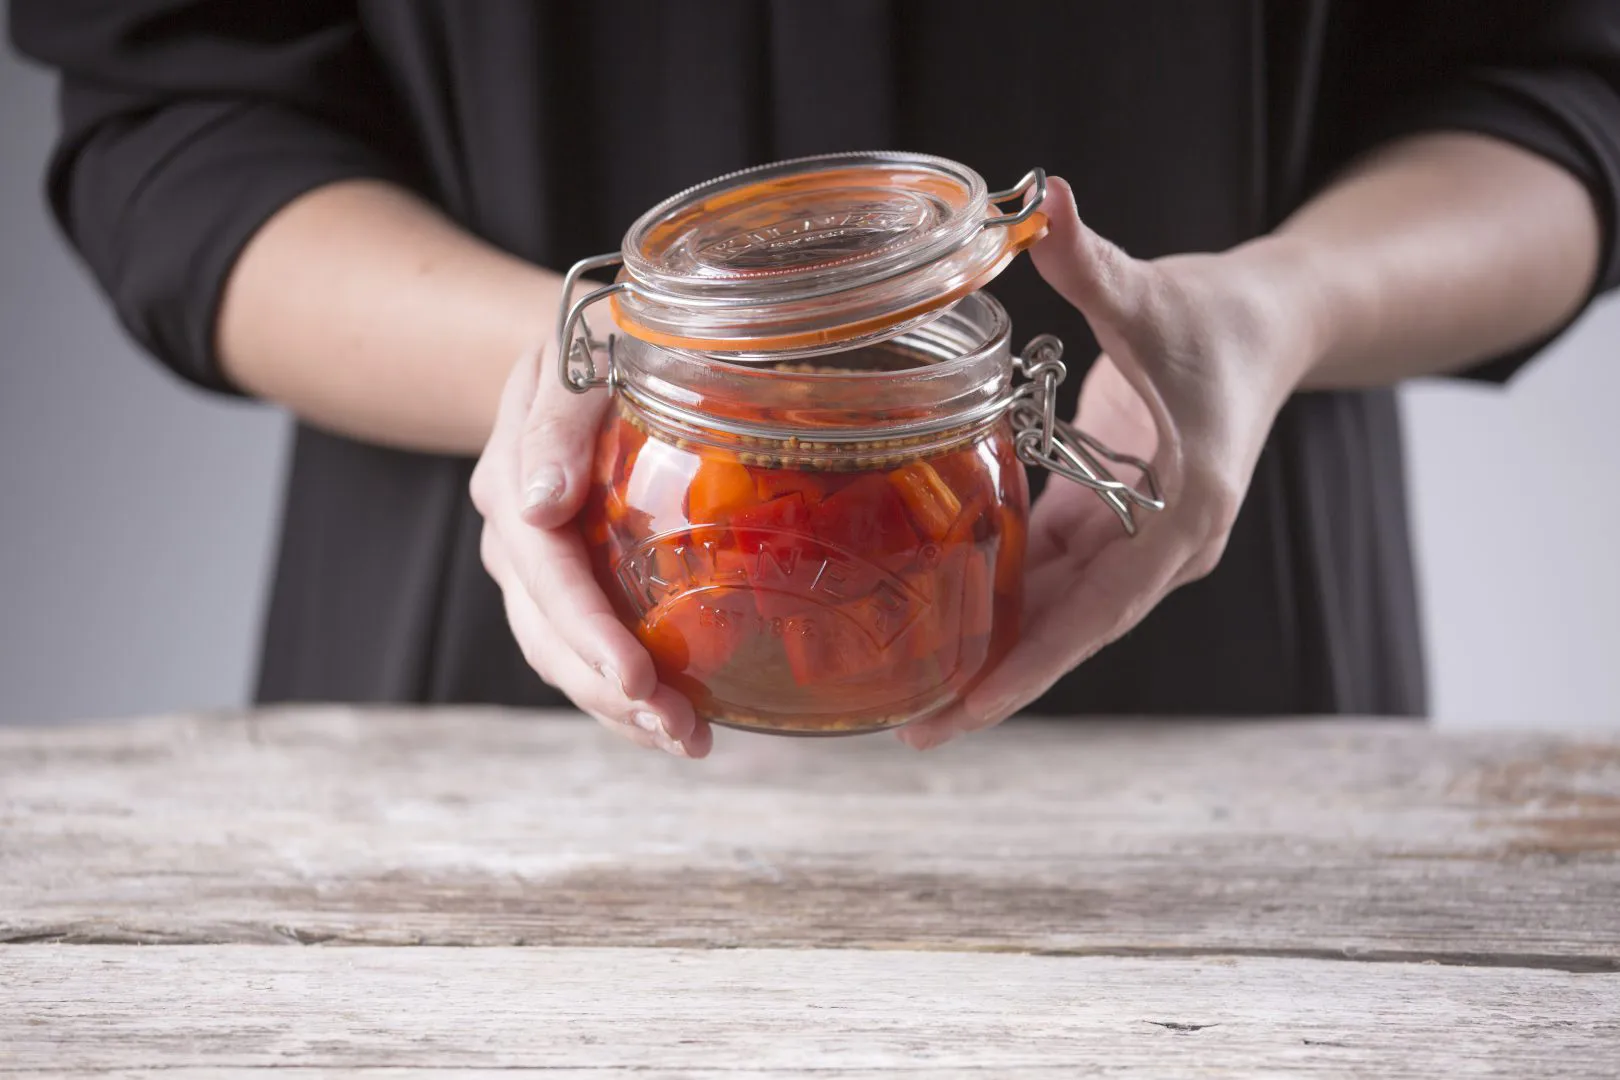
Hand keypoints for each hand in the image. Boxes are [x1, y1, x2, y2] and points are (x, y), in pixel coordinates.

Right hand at [470, 344, 712, 756]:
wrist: (585, 346)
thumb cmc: (598, 343)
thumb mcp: (579, 353)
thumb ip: (558, 419)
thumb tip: (540, 504)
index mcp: (513, 482)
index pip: (544, 574)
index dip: (587, 633)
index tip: (637, 679)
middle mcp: (517, 536)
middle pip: (548, 634)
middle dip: (611, 693)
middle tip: (679, 733)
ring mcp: (537, 566)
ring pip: (561, 656)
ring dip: (619, 708)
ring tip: (686, 740)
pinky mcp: (570, 581)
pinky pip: (585, 648)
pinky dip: (624, 691)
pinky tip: (672, 720)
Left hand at [898, 176, 1320, 748]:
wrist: (1271, 321)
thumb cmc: (1220, 317)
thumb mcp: (1153, 293)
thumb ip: (1093, 263)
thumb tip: (1047, 198)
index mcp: (1182, 511)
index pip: (1100, 612)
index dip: (1033, 663)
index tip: (970, 707)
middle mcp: (1163, 545)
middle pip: (1070, 630)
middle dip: (996, 678)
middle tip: (912, 723)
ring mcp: (1139, 539)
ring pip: (1057, 607)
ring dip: (992, 642)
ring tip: (911, 682)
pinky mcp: (1114, 518)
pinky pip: (1050, 568)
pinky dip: (1000, 589)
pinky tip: (938, 606)